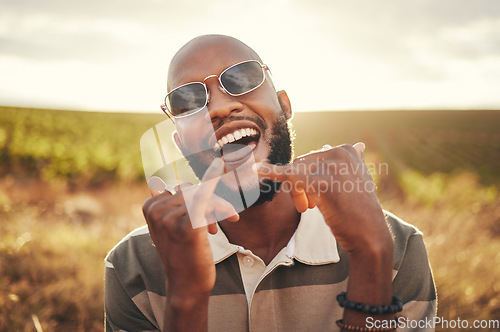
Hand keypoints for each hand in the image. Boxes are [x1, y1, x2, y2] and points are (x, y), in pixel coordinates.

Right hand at [142, 158, 238, 297]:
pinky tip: (220, 164)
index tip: (208, 216)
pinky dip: (213, 179)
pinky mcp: (188, 223)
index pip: (181, 189)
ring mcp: (170, 216)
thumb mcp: (172, 228)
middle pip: (193, 191)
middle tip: (220, 224)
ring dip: (218, 210)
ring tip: (220, 228)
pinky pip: (204, 196)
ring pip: (205, 197)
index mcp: (150, 207)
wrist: (188, 285)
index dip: (198, 200)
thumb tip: (164, 183)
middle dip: (211, 205)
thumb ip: (173, 205)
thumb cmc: (184, 255)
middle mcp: (157, 210)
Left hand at [257, 143, 390, 253]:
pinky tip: (256, 170)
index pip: (313, 158)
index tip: (314, 195)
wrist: (368, 235)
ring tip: (306, 207)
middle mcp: (340, 153)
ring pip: (295, 172)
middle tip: (307, 206)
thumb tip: (358, 145)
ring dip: (296, 192)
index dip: (308, 176)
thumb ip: (354, 162)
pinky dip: (271, 173)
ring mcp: (331, 166)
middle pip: (302, 163)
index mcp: (347, 150)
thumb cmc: (361, 210)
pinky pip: (289, 175)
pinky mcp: (321, 182)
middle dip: (300, 185)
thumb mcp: (360, 179)